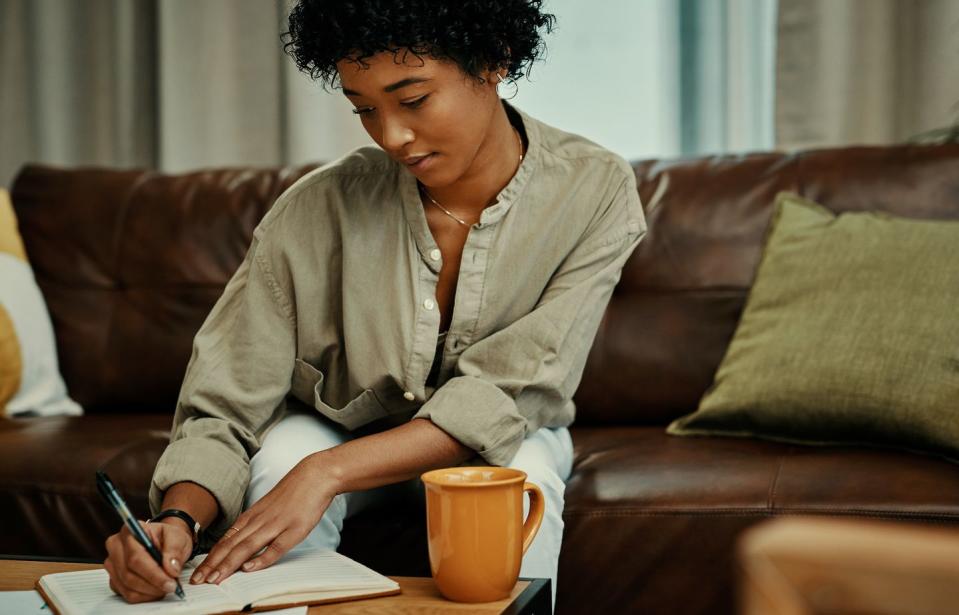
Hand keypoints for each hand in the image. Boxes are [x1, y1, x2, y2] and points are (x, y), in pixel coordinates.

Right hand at [103, 519, 191, 602]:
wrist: (164, 541)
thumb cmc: (167, 537)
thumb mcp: (177, 536)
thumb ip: (174, 549)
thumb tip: (170, 569)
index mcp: (129, 531)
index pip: (136, 558)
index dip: (153, 574)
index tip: (169, 582)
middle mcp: (115, 547)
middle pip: (128, 574)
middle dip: (153, 585)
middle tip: (172, 586)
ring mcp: (112, 564)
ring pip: (127, 587)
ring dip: (149, 592)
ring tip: (166, 586)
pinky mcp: (114, 579)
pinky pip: (126, 594)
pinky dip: (144, 596)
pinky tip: (156, 589)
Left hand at [190, 452, 337, 584]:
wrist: (315, 475)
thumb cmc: (293, 492)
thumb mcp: (268, 507)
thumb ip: (255, 524)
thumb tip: (241, 542)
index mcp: (252, 516)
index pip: (225, 541)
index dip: (210, 558)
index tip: (198, 573)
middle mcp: (259, 521)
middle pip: (231, 546)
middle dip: (212, 565)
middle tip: (198, 580)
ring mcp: (276, 524)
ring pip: (247, 547)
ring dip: (228, 564)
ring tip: (215, 579)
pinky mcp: (294, 529)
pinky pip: (276, 547)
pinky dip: (262, 558)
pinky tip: (250, 568)